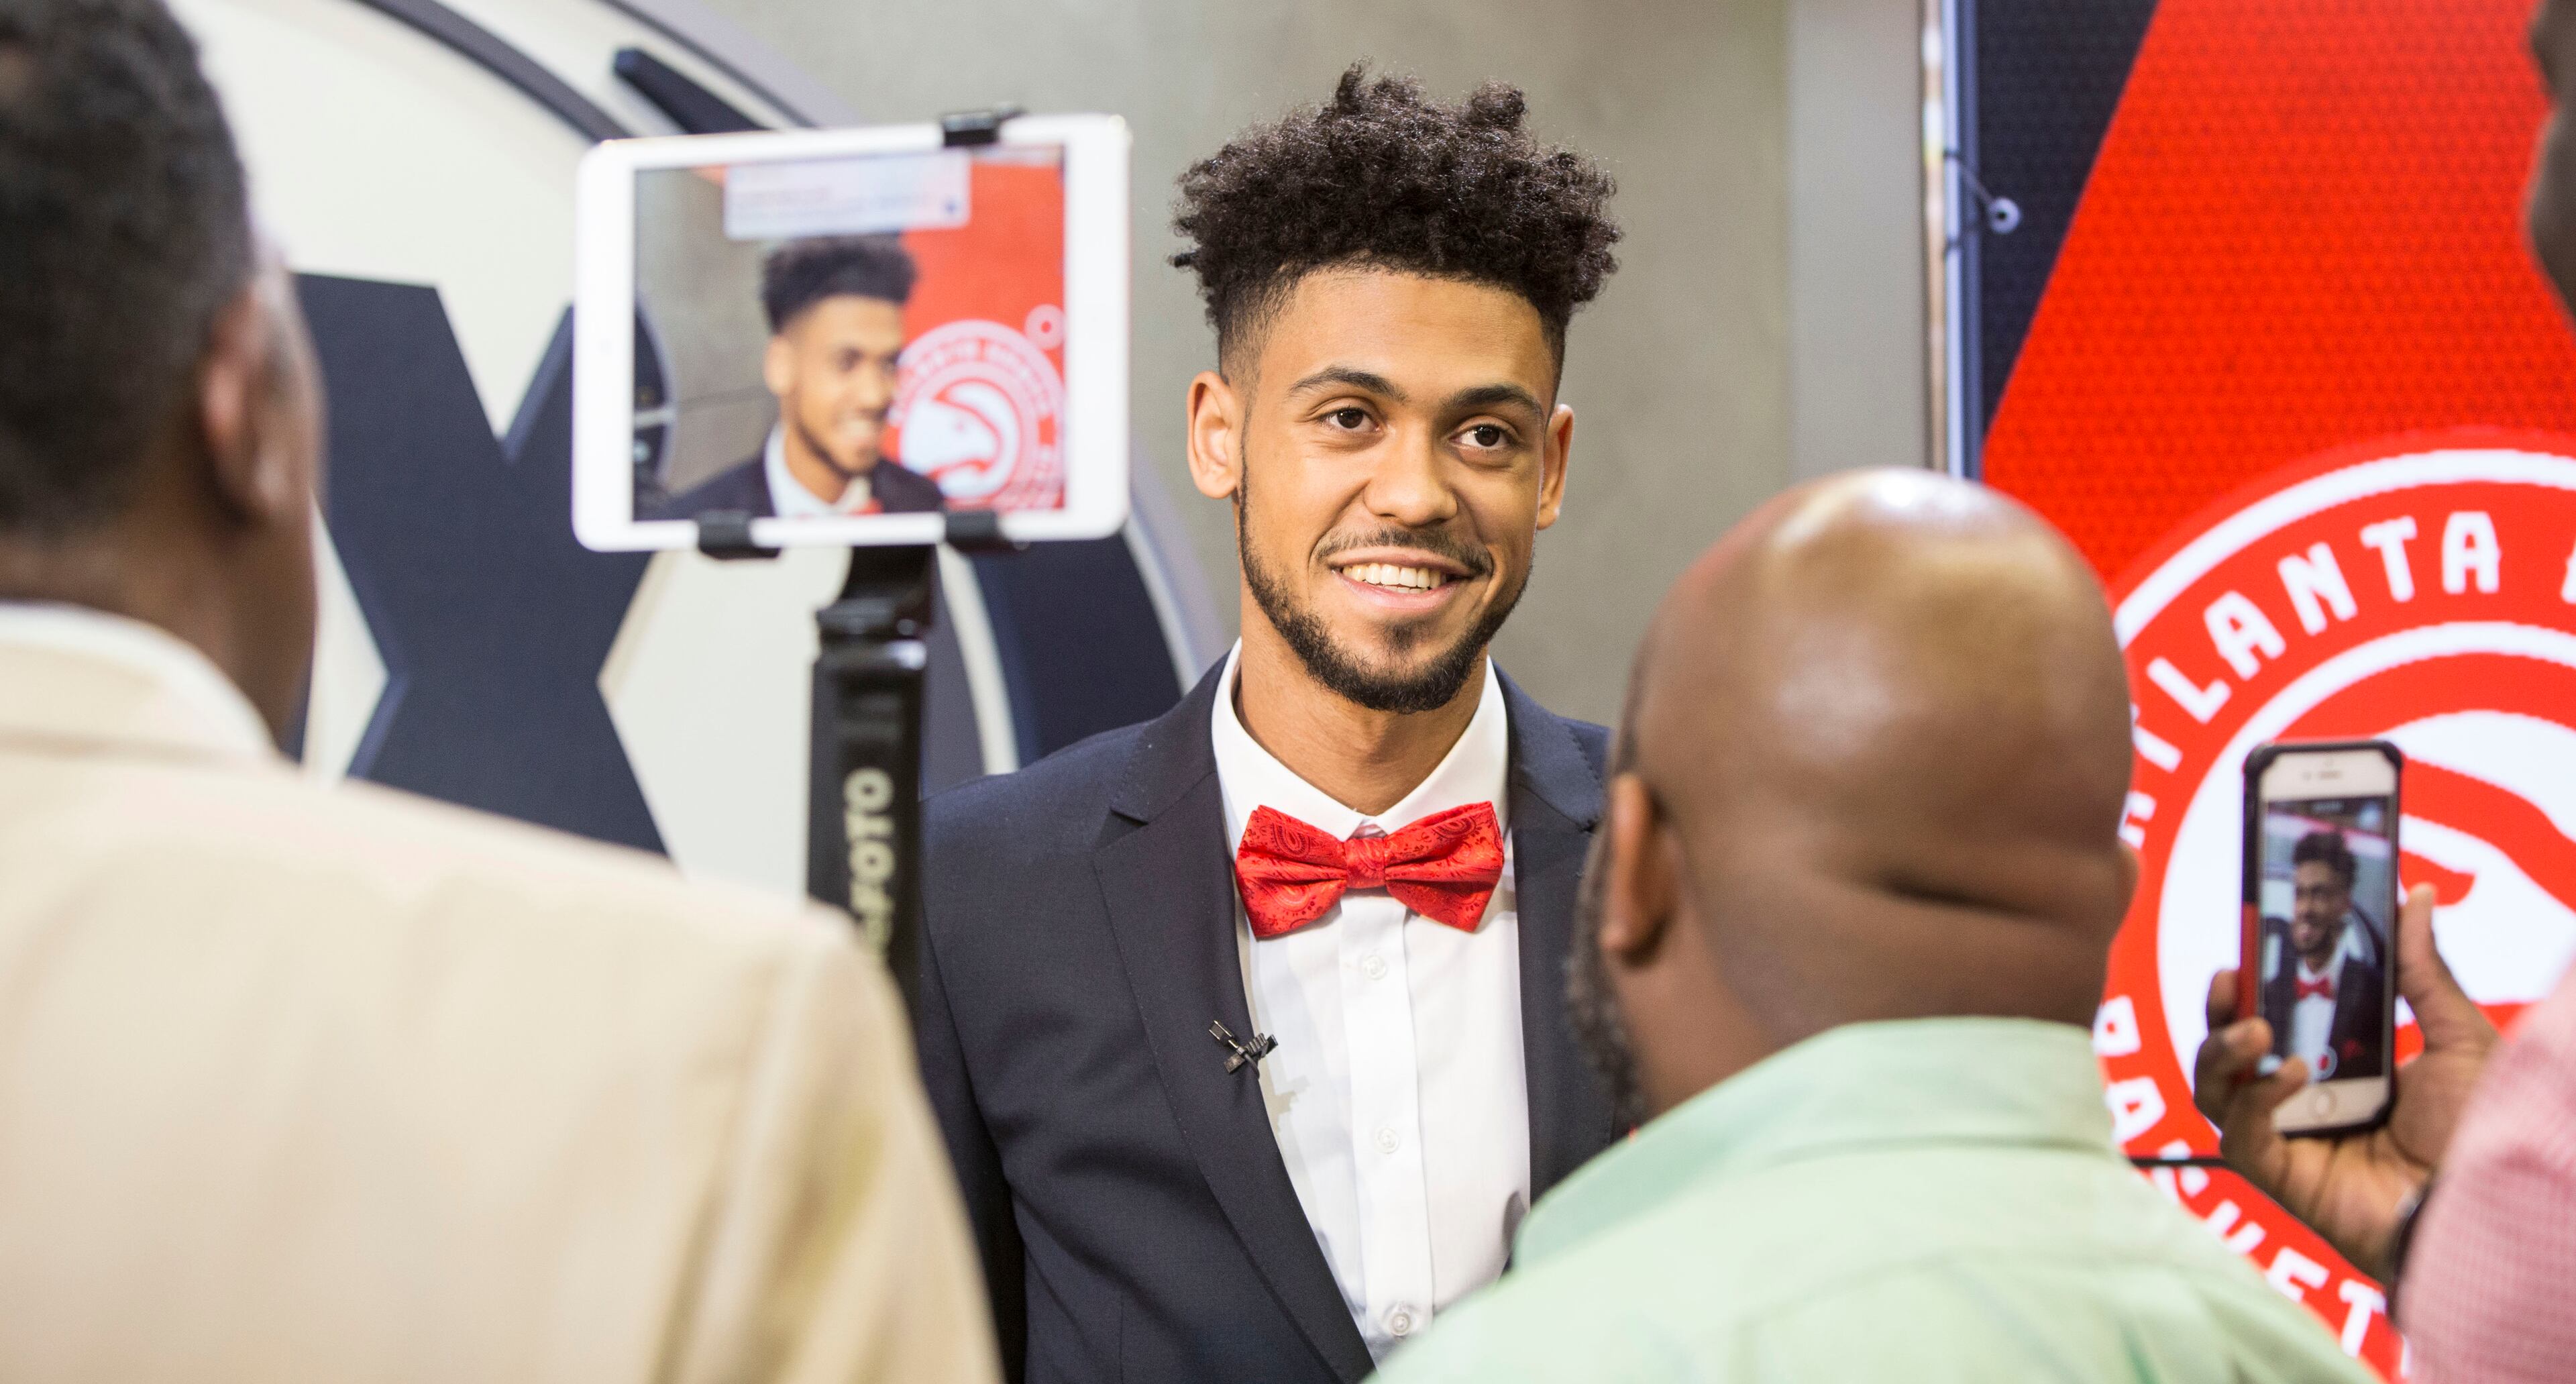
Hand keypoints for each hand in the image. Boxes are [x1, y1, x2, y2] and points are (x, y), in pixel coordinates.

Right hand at [2192, 883, 2499, 1279]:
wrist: (2478, 1203)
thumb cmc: (2478, 1131)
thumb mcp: (2457, 1038)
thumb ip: (2425, 970)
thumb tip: (2417, 894)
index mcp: (2341, 1064)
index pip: (2277, 1014)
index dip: (2253, 982)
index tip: (2248, 942)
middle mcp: (2303, 1098)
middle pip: (2230, 1048)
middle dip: (2220, 1011)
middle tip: (2232, 977)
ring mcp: (2285, 1137)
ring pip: (2215, 1087)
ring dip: (2222, 1051)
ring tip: (2256, 1031)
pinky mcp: (2277, 1173)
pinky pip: (2240, 1131)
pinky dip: (2257, 1098)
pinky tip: (2292, 1077)